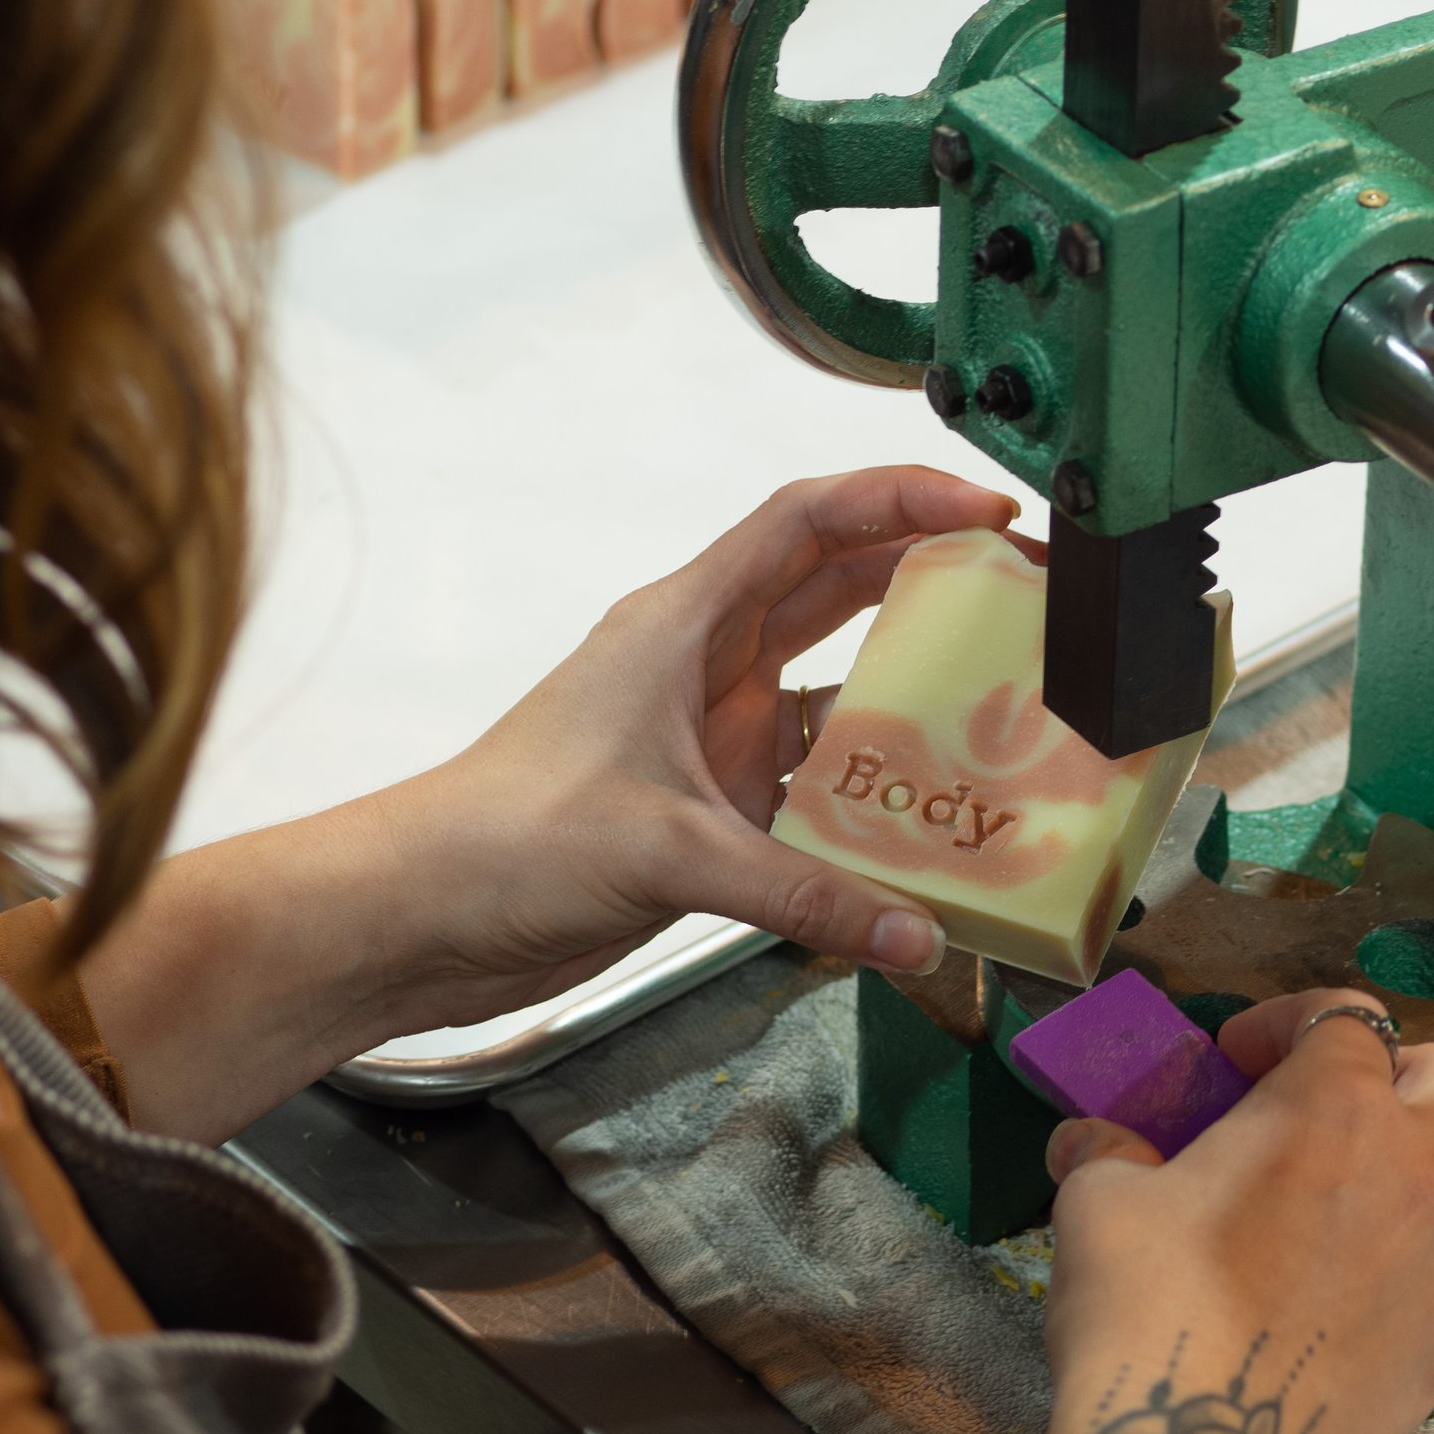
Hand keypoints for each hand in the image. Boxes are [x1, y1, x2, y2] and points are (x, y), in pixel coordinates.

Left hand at [376, 466, 1024, 1018]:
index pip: (806, 522)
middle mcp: (703, 668)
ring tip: (998, 706)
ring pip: (830, 692)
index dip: (898, 499)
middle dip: (927, 580)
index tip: (985, 511)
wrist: (413, 918)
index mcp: (682, 625)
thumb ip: (804, 894)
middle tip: (1020, 594)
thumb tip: (917, 935)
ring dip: (904, 696)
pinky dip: (867, 801)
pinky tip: (925, 826)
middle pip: (835, 592)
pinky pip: (811, 789)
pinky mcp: (708, 812)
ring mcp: (708, 739)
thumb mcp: (667, 852)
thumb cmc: (502, 840)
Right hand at [968, 988, 1433, 1433]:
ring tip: (1313, 1220)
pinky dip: (1381, 1278)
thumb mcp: (1098, 1200)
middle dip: (1396, 1074)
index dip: (1287, 1022)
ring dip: (1395, 1181)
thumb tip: (1094, 1139)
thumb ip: (1110, 1149)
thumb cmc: (1146, 1303)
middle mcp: (1411, 1176)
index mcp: (1335, 1110)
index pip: (1346, 1017)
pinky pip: (1426, 1290)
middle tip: (1320, 1110)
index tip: (1233, 1060)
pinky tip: (1312, 1316)